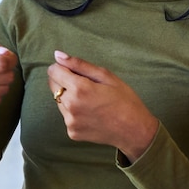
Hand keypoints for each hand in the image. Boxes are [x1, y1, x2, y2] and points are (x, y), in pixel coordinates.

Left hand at [45, 51, 159, 160]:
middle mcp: (71, 106)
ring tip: (91, 101)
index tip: (74, 71)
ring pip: (59, 101)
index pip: (53, 71)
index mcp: (79, 89)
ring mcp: (70, 122)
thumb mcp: (106, 76)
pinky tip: (91, 113)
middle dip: (64, 81)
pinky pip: (66, 116)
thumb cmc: (125, 100)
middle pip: (53, 86)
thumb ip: (79, 64)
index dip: (62, 68)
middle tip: (86, 86)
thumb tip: (58, 55)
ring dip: (69, 97)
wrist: (135, 131)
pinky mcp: (72, 133)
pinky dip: (74, 112)